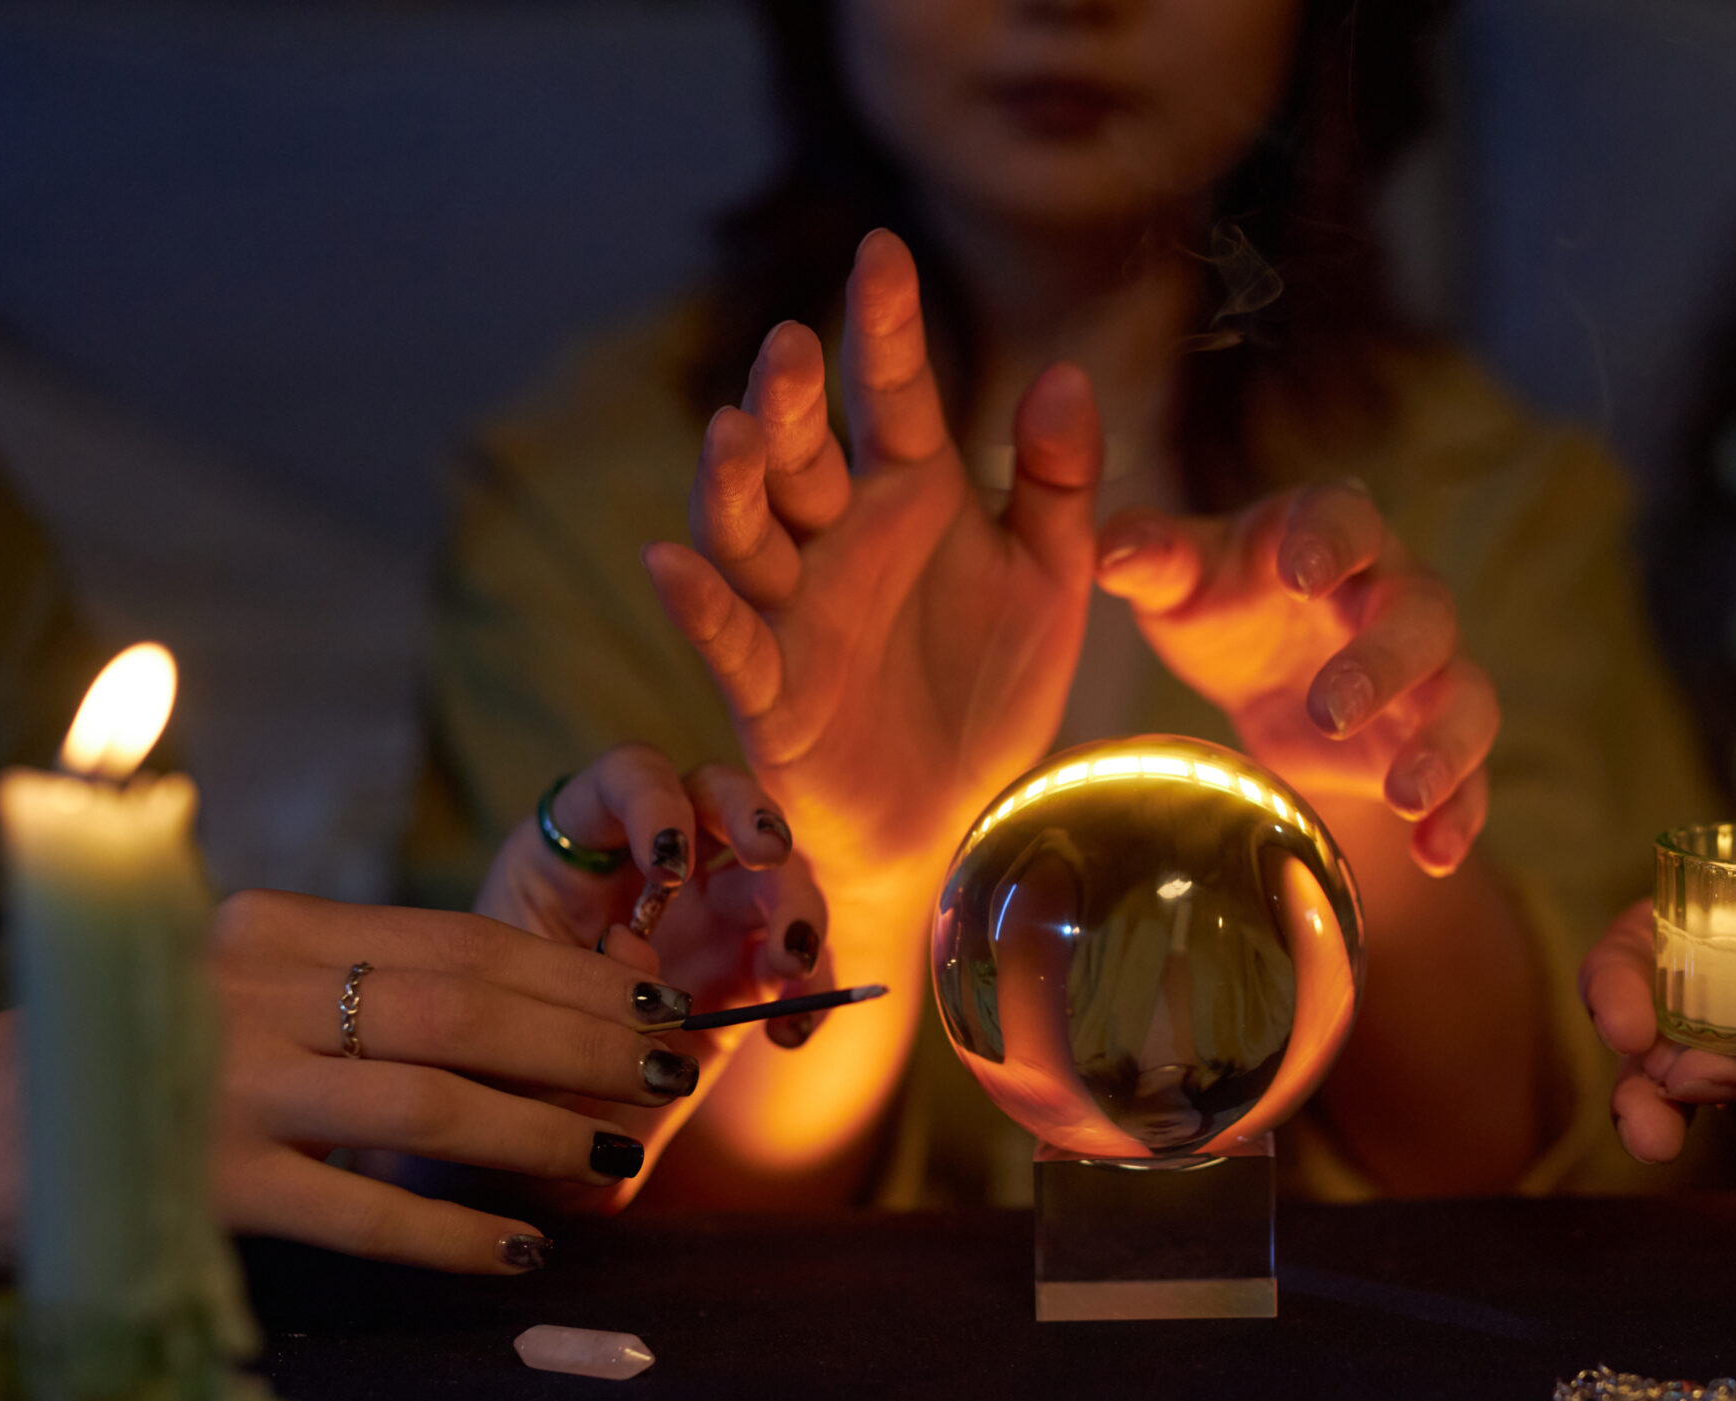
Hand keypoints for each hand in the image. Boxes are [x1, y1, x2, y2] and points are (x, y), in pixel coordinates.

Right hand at [0, 896, 734, 1276]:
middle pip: (463, 1007)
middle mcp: (257, 991)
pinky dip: (448, 1234)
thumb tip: (527, 1017)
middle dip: (585, 1041)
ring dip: (539, 1131)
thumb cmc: (134, 1053)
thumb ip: (362, 989)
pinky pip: (358, 1211)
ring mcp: (228, 1085)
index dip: (570, 974)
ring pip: (426, 1102)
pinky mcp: (204, 1183)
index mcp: (278, 931)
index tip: (650, 999)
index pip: (458, 940)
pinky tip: (516, 1251)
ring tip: (616, 1157)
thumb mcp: (246, 987)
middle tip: (668, 1073)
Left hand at [476, 742, 831, 1046]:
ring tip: (788, 970)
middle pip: (720, 798)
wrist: (523, 1129)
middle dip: (755, 817)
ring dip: (798, 910)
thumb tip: (632, 942)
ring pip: (777, 874)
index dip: (656, 802)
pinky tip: (788, 1034)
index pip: (626, 778)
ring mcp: (707, 913)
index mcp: (579, 847)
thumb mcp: (508, 1003)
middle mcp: (652, 864)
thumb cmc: (498, 1053)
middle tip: (767, 857)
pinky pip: (800, 963)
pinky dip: (811, 992)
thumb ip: (568, 970)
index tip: (668, 864)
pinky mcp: (746, 973)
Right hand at [642, 229, 1102, 888]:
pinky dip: (698, 603)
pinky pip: (729, 640)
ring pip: (748, 531)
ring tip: (734, 431)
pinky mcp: (771, 691)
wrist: (967, 817)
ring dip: (734, 483)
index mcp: (910, 495)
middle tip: (795, 345)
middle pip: (802, 453)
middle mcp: (839, 538)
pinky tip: (670, 561)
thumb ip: (1060, 481)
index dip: (888, 328)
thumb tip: (1065, 373)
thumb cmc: (993, 687)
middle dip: (792, 401)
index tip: (884, 249)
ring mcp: (796, 610)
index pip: (894, 396)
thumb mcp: (1051, 578)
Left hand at [1095, 484, 1495, 873]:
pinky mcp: (1430, 741)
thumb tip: (1114, 550)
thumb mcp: (1181, 582)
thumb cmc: (1222, 603)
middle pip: (1422, 617)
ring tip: (1404, 795)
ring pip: (1466, 698)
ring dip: (1443, 745)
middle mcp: (1399, 595)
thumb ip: (1153, 559)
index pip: (1348, 519)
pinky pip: (1469, 779)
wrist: (1262, 670)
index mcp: (1335, 533)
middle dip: (1384, 663)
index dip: (1331, 542)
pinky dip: (1457, 816)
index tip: (1304, 574)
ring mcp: (1430, 672)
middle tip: (1329, 711)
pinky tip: (1432, 857)